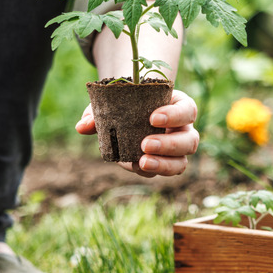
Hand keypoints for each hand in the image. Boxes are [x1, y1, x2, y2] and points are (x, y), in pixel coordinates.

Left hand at [76, 89, 198, 176]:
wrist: (128, 112)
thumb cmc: (127, 102)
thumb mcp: (113, 100)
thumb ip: (98, 111)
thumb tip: (82, 126)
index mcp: (179, 107)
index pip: (188, 110)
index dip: (175, 115)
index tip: (153, 118)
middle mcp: (183, 130)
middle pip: (189, 141)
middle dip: (169, 145)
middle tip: (145, 144)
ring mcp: (176, 150)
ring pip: (181, 162)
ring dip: (163, 164)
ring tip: (141, 162)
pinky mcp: (165, 164)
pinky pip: (163, 172)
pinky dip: (149, 171)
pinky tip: (133, 165)